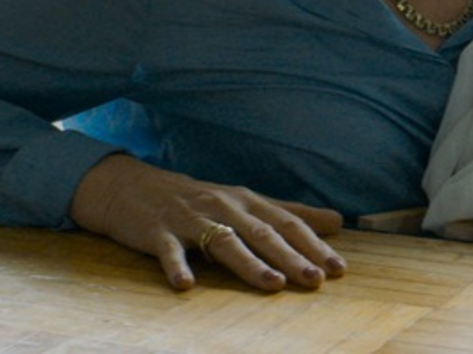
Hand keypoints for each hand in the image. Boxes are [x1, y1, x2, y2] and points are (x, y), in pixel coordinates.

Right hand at [70, 154, 345, 291]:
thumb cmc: (198, 200)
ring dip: (250, 264)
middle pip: (263, 233)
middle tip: (317, 279)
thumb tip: (338, 220)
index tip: (339, 267)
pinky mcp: (158, 232)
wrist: (133, 187)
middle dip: (292, 257)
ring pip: (225, 241)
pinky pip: (169, 251)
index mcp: (247, 202)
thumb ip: (290, 213)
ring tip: (274, 284)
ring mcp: (191, 218)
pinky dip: (178, 266)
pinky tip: (187, 285)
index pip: (287, 223)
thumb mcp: (246, 202)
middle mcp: (224, 207)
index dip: (314, 244)